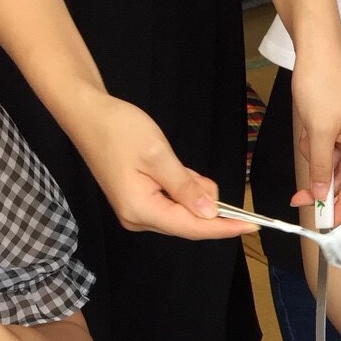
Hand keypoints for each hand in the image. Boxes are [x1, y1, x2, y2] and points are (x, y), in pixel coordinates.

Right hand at [67, 92, 255, 239]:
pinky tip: (177, 171)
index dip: (224, 227)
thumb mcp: (159, 156)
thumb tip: (210, 213)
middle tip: (201, 174)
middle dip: (206, 205)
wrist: (87, 113)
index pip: (192, 228)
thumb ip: (186, 187)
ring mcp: (135, 211)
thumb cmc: (119, 129)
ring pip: (181, 212)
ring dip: (192, 193)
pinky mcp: (136, 200)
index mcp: (140, 209)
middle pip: (187, 223)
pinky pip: (170, 202)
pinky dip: (182, 189)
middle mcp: (137, 218)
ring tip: (180, 166)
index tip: (253, 226)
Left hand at [287, 45, 340, 219]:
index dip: (340, 206)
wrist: (317, 49)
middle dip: (320, 180)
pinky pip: (330, 145)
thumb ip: (320, 167)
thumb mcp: (318, 132)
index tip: (327, 225)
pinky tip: (309, 127)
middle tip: (298, 198)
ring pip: (334, 160)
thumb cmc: (322, 85)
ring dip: (316, 156)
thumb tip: (321, 194)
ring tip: (307, 132)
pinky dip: (316, 144)